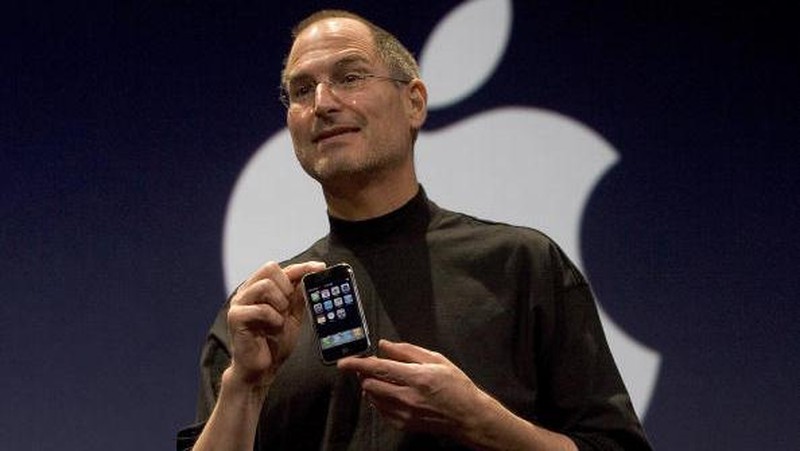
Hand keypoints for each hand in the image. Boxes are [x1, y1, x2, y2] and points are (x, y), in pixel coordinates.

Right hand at [226, 260, 325, 389]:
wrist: (262, 369)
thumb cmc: (274, 341)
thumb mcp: (292, 315)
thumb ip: (298, 295)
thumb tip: (311, 274)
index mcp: (260, 288)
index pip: (281, 268)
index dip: (302, 267)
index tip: (320, 268)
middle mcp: (247, 291)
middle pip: (270, 268)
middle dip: (286, 286)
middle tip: (288, 305)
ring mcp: (239, 303)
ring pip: (264, 285)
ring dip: (280, 302)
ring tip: (280, 318)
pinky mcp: (235, 317)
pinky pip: (260, 308)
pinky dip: (273, 318)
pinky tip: (274, 328)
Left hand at [337, 339, 488, 440]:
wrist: (468, 417)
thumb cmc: (456, 386)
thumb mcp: (437, 360)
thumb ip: (407, 351)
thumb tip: (384, 345)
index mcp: (416, 377)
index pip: (378, 368)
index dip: (357, 363)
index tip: (343, 362)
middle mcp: (408, 397)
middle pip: (369, 384)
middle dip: (364, 374)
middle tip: (370, 366)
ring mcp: (404, 413)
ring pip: (372, 398)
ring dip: (371, 386)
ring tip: (384, 379)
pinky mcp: (403, 424)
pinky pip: (380, 410)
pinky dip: (379, 399)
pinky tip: (391, 393)